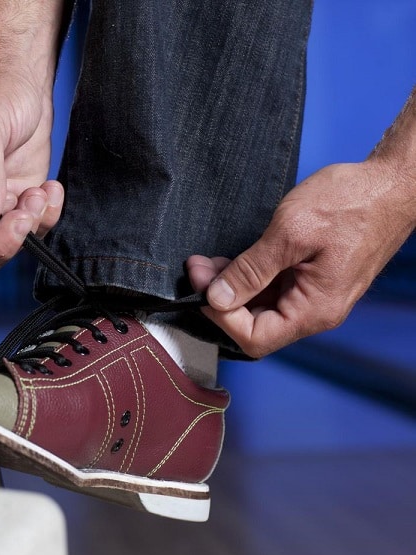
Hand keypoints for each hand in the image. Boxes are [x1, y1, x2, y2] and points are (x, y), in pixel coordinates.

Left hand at [187, 161, 414, 357]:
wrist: (391, 182)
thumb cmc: (351, 202)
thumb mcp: (290, 233)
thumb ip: (251, 270)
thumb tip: (218, 298)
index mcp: (315, 309)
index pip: (254, 337)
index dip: (221, 316)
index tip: (200, 286)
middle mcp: (316, 310)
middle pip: (254, 324)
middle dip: (220, 298)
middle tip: (197, 268)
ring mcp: (314, 295)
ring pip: (260, 306)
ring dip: (231, 286)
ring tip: (207, 261)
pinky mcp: (312, 279)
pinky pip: (273, 289)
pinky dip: (248, 277)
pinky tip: (231, 259)